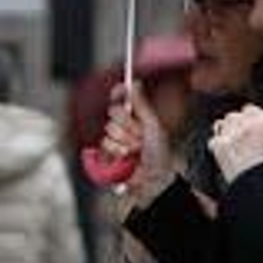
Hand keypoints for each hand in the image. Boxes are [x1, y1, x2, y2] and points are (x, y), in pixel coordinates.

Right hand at [102, 81, 177, 210]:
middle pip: (113, 113)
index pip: (121, 99)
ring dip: (124, 142)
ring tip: (136, 152)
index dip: (119, 92)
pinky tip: (126, 159)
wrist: (154, 180)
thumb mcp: (153, 126)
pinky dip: (116, 153)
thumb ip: (142, 104)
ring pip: (108, 131)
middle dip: (128, 125)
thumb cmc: (159, 155)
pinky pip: (103, 147)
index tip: (119, 91)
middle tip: (141, 137)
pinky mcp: (108, 155)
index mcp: (136, 117)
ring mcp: (115, 141)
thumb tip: (136, 82)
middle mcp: (124, 127)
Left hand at [207, 104, 262, 183]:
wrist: (257, 184)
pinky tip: (224, 154)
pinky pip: (213, 139)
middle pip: (233, 116)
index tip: (245, 125)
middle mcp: (246, 124)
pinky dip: (216, 146)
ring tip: (231, 146)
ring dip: (224, 133)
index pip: (248, 109)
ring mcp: (231, 133)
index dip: (246, 118)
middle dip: (233, 125)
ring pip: (221, 124)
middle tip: (238, 139)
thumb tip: (252, 127)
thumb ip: (262, 129)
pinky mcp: (219, 144)